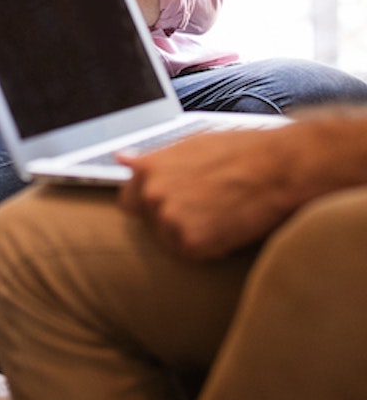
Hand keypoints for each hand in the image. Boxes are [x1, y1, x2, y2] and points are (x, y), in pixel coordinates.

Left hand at [117, 126, 301, 259]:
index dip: (148, 204)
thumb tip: (123, 159)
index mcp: (148, 168)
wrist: (277, 168)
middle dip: (170, 218)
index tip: (167, 204)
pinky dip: (209, 248)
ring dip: (189, 234)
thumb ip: (155, 159)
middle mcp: (152, 194)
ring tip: (219, 214)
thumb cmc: (240, 151)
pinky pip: (192, 254)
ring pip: (170, 240)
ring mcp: (169, 219)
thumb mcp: (190, 144)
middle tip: (203, 207)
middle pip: (149, 222)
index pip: (128, 200)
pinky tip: (228, 226)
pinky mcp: (192, 242)